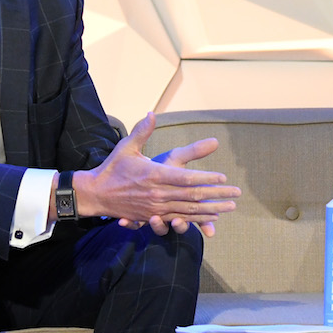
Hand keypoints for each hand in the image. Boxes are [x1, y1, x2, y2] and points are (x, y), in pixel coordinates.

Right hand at [68, 112, 240, 235]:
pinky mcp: (153, 216)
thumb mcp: (126, 147)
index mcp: (153, 175)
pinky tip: (212, 217)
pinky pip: (180, 218)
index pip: (185, 178)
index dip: (205, 178)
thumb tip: (151, 113)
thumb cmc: (112, 168)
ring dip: (212, 209)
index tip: (223, 177)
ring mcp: (156, 208)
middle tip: (237, 193)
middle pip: (192, 195)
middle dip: (217, 195)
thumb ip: (142, 131)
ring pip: (189, 210)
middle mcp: (157, 193)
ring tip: (230, 207)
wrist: (96, 194)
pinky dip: (197, 218)